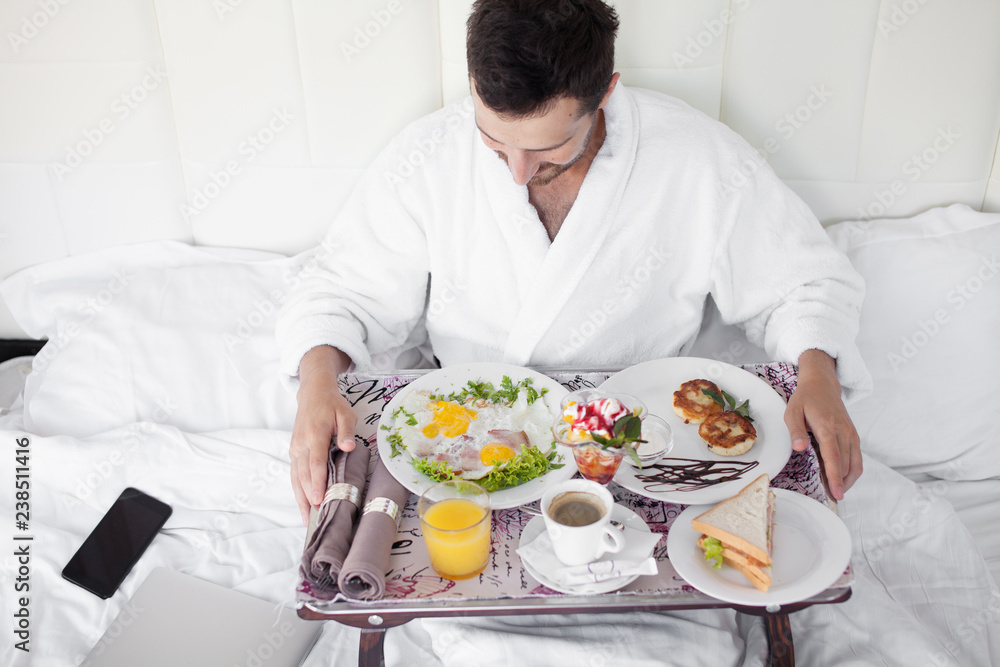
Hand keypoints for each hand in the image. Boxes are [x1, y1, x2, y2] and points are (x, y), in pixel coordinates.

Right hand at [289, 346, 355, 524]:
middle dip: (308, 497)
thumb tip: (348, 447)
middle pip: (303, 475)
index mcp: (314, 434)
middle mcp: (301, 444)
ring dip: (300, 499)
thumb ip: (346, 430)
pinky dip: (298, 491)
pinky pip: (295, 474)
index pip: (315, 463)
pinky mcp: (294, 452)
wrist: (312, 394)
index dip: (317, 482)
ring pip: (296, 478)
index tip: (319, 499)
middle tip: (316, 517)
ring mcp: (295, 449)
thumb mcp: (345, 413)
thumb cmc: (332, 405)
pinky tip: (303, 505)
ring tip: (307, 519)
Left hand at [783, 349, 861, 500]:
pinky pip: (856, 459)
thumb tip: (799, 448)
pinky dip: (850, 472)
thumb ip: (795, 430)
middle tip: (830, 497)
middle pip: (846, 465)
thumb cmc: (805, 399)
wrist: (823, 385)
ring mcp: (851, 434)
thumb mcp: (792, 411)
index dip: (835, 477)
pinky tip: (839, 479)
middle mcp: (843, 432)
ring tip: (835, 491)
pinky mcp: (854, 436)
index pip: (834, 457)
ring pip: (855, 465)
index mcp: (827, 427)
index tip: (836, 494)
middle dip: (840, 484)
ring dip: (847, 481)